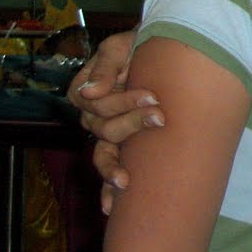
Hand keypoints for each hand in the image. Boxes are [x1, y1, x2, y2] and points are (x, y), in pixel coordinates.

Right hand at [66, 31, 158, 211]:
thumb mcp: (121, 47)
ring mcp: (106, 133)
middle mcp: (92, 115)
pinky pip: (109, 169)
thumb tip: (90, 93)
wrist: (166, 51)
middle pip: (105, 129)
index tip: (153, 96)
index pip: (98, 105)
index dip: (124, 102)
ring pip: (104, 154)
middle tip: (161, 116)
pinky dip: (108, 189)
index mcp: (86, 92)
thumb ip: (105, 66)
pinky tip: (111, 206)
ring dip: (115, 166)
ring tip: (127, 180)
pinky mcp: (122, 145)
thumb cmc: (139, 45)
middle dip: (133, 124)